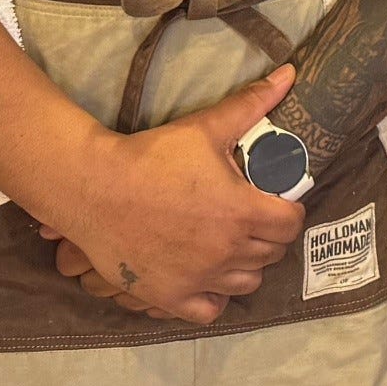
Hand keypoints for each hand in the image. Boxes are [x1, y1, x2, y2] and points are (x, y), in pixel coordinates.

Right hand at [34, 67, 306, 324]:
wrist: (95, 188)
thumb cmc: (152, 156)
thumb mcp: (206, 127)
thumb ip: (252, 103)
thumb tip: (290, 75)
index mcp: (242, 212)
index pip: (291, 224)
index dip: (289, 211)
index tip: (277, 202)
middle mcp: (227, 252)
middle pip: (271, 254)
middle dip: (269, 236)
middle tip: (254, 219)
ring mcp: (200, 279)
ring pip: (246, 283)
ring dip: (247, 265)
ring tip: (233, 245)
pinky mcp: (170, 297)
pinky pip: (210, 311)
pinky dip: (216, 297)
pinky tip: (210, 278)